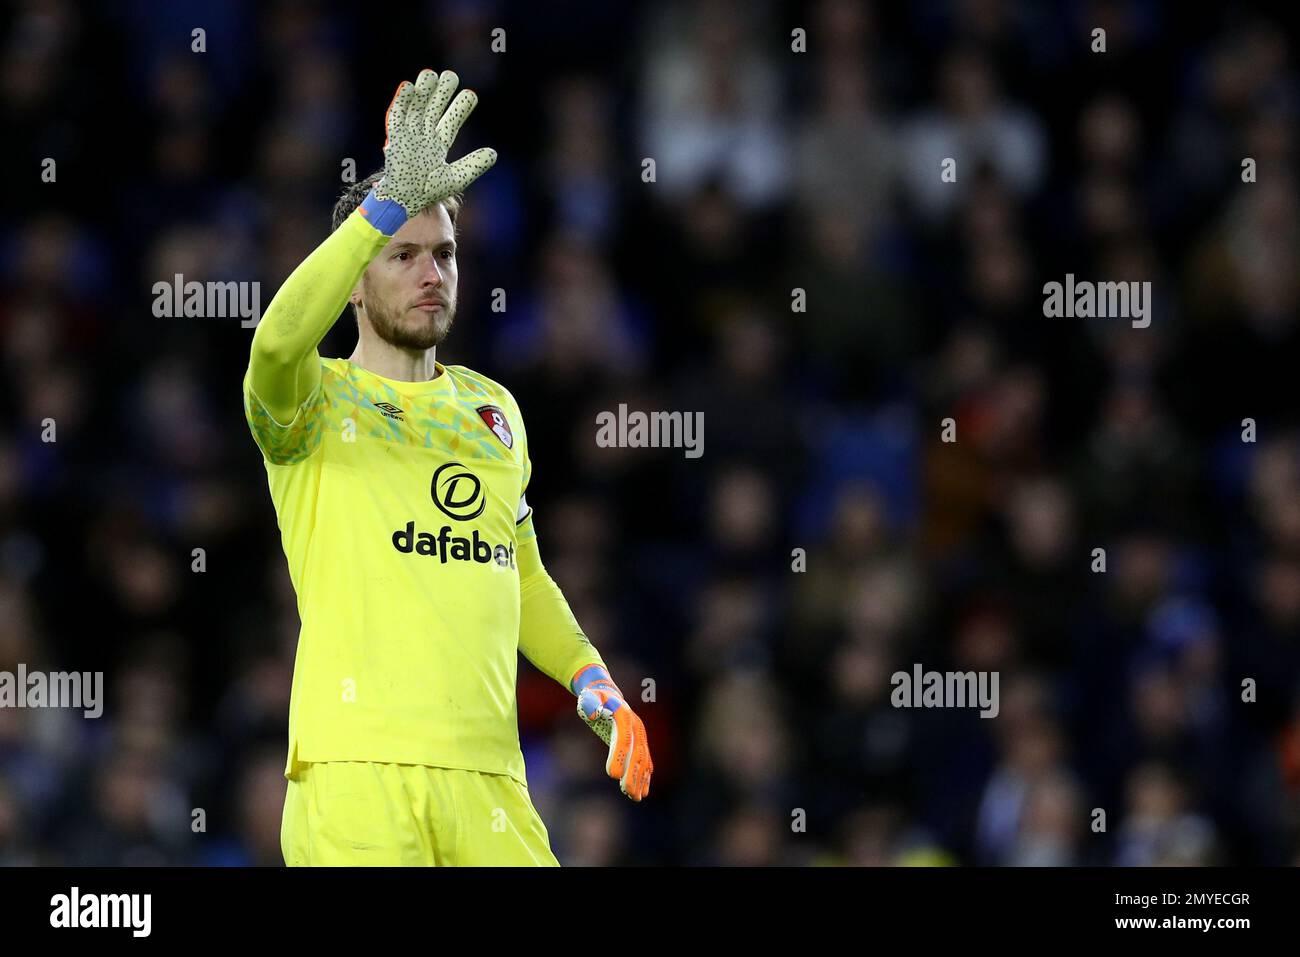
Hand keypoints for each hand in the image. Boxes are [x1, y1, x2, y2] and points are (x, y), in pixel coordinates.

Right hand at [374, 68, 496, 216]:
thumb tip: (494, 153)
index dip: (460, 108)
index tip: (471, 95)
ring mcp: (408, 135)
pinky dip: (402, 101)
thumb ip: (474, 165)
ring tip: (430, 74)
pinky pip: (397, 116)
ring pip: (416, 108)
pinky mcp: (395, 137)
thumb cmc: (428, 191)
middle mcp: (423, 136)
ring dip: (422, 92)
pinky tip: (409, 86)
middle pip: (433, 109)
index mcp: (438, 144)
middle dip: (441, 93)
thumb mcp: (456, 178)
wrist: (405, 200)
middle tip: (450, 76)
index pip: (451, 121)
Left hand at [573, 665, 652, 800]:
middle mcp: (636, 726)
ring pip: (643, 759)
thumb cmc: (594, 698)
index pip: (623, 739)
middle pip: (636, 753)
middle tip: (628, 793)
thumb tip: (591, 714)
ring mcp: (640, 734)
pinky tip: (643, 791)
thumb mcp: (588, 697)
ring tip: (636, 797)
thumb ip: (590, 703)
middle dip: (633, 774)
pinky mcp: (639, 742)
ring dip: (641, 779)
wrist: (607, 693)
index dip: (619, 756)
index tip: (612, 775)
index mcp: (624, 716)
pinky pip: (645, 761)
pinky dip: (645, 776)